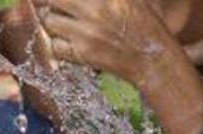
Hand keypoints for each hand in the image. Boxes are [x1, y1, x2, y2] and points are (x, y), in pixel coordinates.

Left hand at [32, 0, 177, 87]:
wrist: (154, 60)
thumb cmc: (145, 25)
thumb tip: (82, 0)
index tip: (56, 1)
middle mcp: (96, 8)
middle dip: (48, 1)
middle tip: (53, 6)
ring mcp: (88, 30)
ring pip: (49, 20)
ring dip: (51, 21)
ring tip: (61, 23)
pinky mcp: (83, 52)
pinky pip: (54, 45)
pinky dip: (56, 44)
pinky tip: (66, 42)